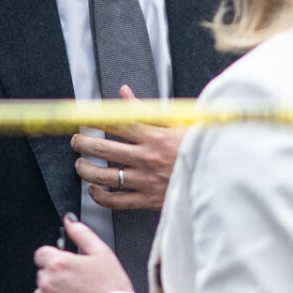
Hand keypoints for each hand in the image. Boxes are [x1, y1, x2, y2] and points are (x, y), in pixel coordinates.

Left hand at [34, 215, 132, 292]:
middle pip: (43, 273)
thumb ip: (82, 234)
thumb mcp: (102, 253)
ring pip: (42, 292)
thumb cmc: (112, 289)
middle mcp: (48, 282)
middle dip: (56, 276)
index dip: (54, 257)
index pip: (41, 254)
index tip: (65, 265)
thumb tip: (70, 221)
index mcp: (59, 263)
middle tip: (77, 283)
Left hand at [72, 86, 184, 211]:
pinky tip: (94, 190)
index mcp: (152, 135)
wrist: (215, 174)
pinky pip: (116, 201)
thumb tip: (123, 92)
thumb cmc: (195, 146)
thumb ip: (145, 109)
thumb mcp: (174, 122)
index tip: (82, 117)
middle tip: (76, 141)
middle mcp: (145, 157)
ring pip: (104, 176)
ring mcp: (145, 180)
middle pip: (102, 149)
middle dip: (82, 143)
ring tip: (80, 164)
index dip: (94, 119)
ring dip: (85, 170)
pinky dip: (100, 196)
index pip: (115, 123)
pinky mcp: (147, 199)